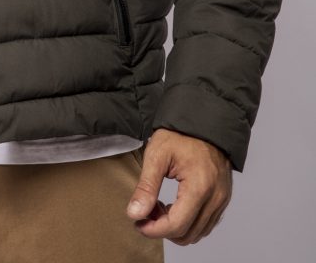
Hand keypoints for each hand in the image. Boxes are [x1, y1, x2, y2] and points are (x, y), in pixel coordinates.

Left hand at [126, 128, 232, 244]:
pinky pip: (205, 224)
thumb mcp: (157, 154)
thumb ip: (146, 186)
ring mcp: (222, 200)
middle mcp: (215, 198)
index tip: (138, 223)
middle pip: (187, 234)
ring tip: (159, 207)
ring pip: (197, 233)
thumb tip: (135, 214)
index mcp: (200, 186)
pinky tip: (174, 206)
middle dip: (162, 229)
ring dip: (175, 228)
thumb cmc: (180, 135)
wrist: (203, 122)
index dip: (154, 230)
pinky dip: (188, 223)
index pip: (177, 225)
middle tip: (146, 211)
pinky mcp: (223, 199)